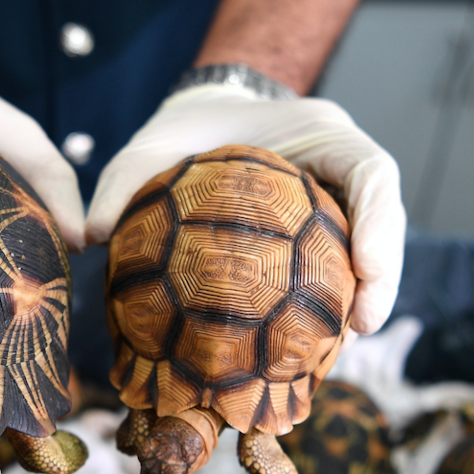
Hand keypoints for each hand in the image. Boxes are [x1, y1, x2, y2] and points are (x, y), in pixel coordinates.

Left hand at [85, 84, 405, 334]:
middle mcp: (337, 166)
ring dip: (366, 296)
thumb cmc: (178, 134)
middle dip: (383, 272)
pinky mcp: (323, 231)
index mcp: (316, 132)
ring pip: (370, 247)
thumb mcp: (148, 150)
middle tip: (362, 326)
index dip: (376, 220)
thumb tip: (91, 234)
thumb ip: (124, 185)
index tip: (363, 268)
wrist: (196, 125)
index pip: (368, 170)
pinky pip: (338, 267)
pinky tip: (307, 348)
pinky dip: (329, 304)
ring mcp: (337, 199)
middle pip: (382, 216)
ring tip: (344, 346)